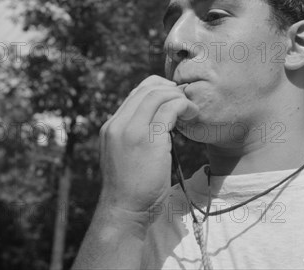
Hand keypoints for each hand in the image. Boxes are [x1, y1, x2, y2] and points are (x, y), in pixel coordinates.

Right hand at [97, 75, 198, 221]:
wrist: (124, 213)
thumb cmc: (131, 189)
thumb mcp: (125, 155)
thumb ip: (134, 135)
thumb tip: (158, 121)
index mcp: (111, 127)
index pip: (136, 93)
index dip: (158, 89)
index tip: (174, 98)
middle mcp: (117, 125)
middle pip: (146, 88)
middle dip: (170, 89)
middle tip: (185, 100)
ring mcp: (131, 131)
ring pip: (157, 94)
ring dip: (178, 97)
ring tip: (191, 109)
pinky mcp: (148, 140)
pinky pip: (170, 109)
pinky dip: (184, 106)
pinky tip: (193, 115)